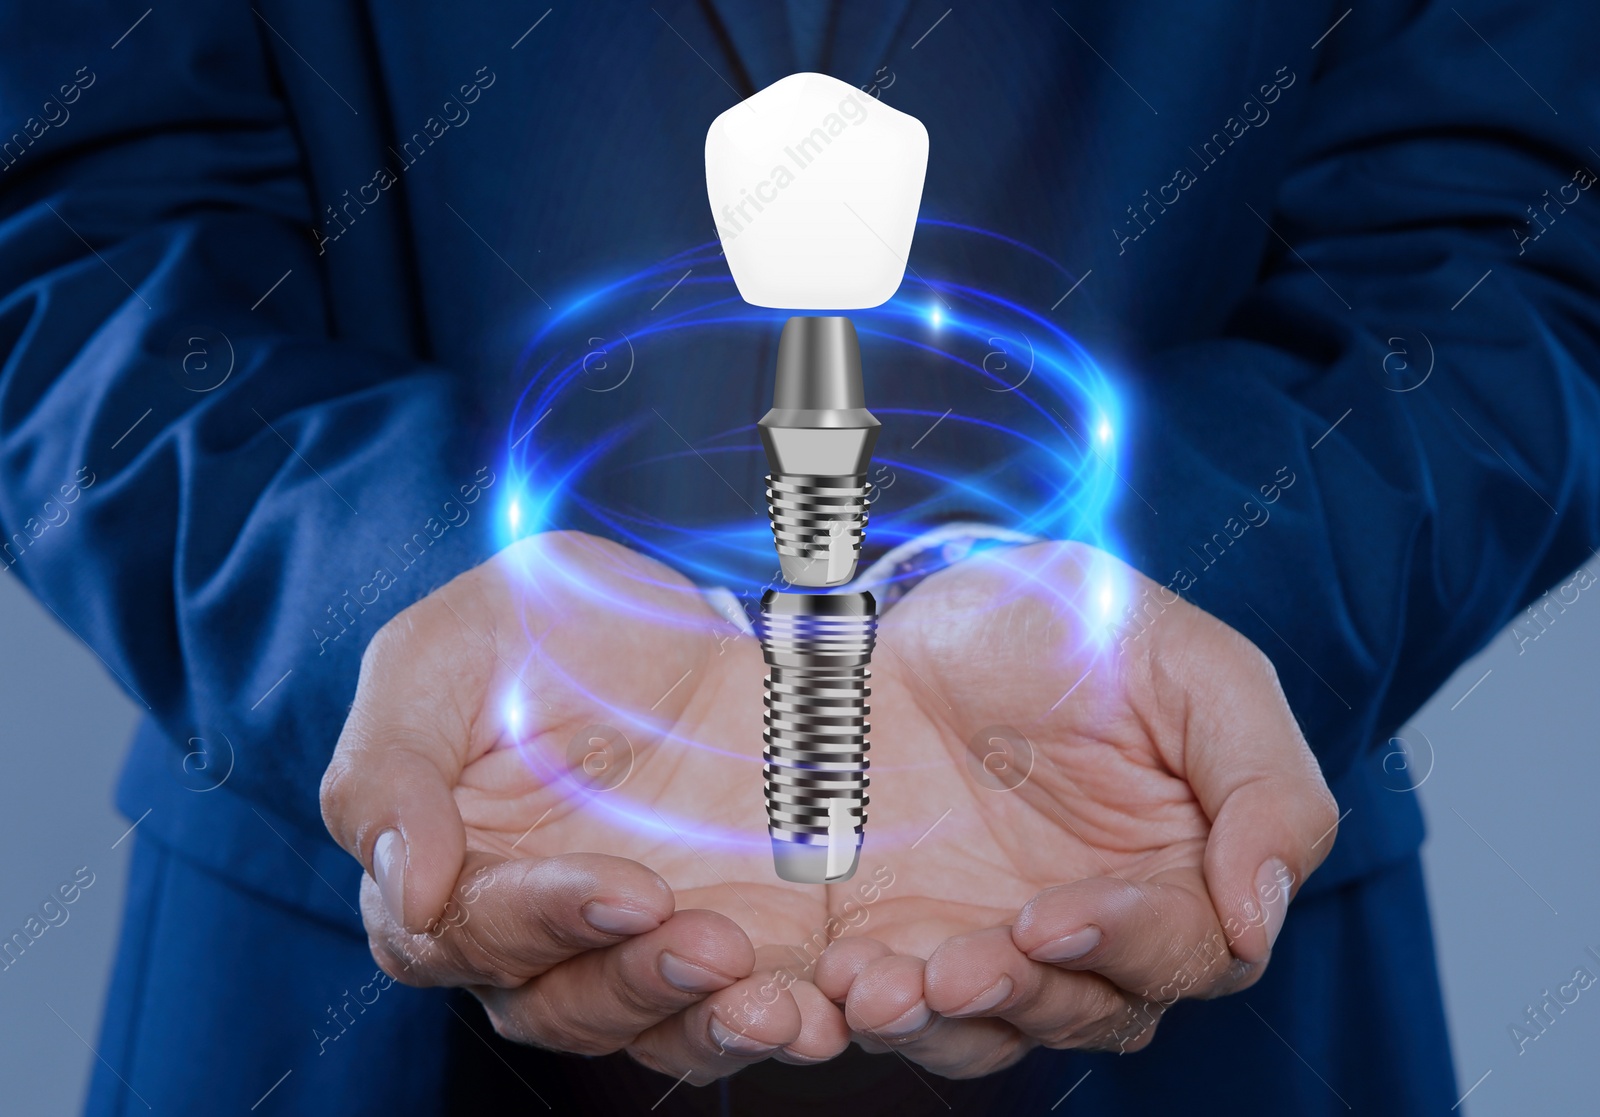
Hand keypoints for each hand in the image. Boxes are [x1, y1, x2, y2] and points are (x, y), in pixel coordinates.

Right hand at [320, 532, 847, 1082]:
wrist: (685, 610)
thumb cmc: (540, 624)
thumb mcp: (443, 654)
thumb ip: (389, 766)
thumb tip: (402, 888)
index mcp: (454, 868)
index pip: (461, 936)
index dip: (536, 921)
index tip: (622, 890)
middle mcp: (542, 929)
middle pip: (557, 1004)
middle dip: (630, 979)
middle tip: (707, 938)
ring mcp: (640, 944)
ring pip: (651, 1028)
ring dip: (702, 1019)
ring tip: (761, 987)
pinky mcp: (736, 943)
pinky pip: (742, 1015)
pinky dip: (775, 1024)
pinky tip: (811, 1010)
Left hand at [809, 541, 1338, 1076]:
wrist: (926, 600)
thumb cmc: (1076, 624)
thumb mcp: (1192, 667)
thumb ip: (1264, 787)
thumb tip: (1258, 920)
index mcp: (1181, 871)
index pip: (1186, 952)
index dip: (1127, 943)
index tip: (1051, 914)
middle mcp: (1090, 926)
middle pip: (1084, 1010)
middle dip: (1022, 996)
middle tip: (956, 971)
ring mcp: (990, 937)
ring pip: (986, 1029)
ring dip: (936, 1024)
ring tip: (879, 994)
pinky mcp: (896, 935)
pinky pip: (889, 1000)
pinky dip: (858, 1010)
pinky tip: (830, 988)